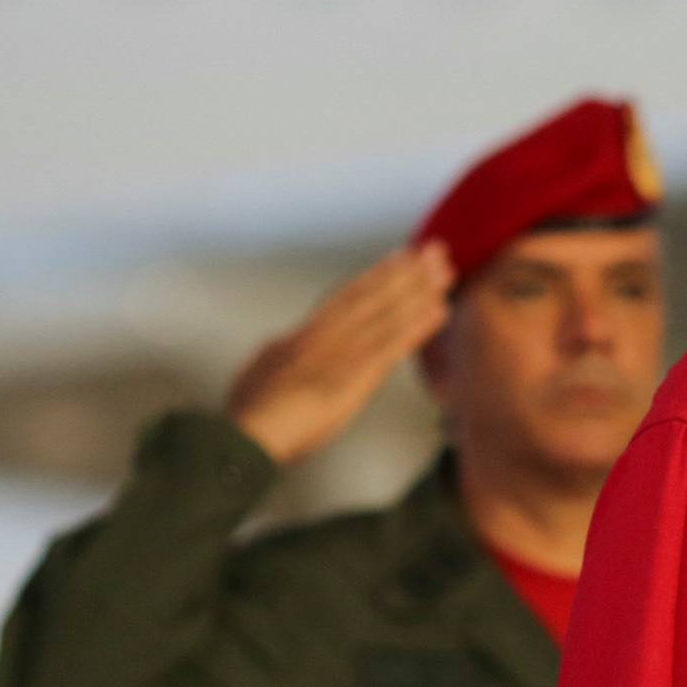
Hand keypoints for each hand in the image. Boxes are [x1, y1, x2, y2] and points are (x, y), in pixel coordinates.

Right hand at [225, 242, 453, 464]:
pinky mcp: (351, 378)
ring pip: (384, 314)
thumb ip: (277, 352)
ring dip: (417, 290)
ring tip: (444, 269)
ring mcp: (338, 354)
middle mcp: (324, 336)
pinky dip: (417, 326)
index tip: (401, 256)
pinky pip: (391, 346)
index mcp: (302, 335)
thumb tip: (281, 340)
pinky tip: (440, 310)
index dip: (376, 275)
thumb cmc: (246, 414)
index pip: (345, 297)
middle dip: (404, 272)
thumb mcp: (258, 372)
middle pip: (371, 295)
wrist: (242, 438)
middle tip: (435, 249)